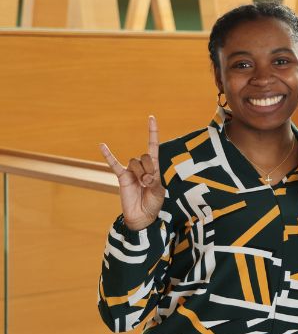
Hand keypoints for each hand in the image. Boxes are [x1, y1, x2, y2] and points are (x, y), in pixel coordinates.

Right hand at [100, 115, 164, 230]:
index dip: (152, 132)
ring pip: (134, 162)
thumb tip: (145, 176)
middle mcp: (142, 166)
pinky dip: (108, 154)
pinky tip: (101, 145)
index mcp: (154, 166)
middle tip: (149, 183)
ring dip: (140, 173)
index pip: (153, 145)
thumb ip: (154, 181)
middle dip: (149, 169)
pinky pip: (113, 163)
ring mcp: (131, 171)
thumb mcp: (159, 191)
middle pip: (144, 156)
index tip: (151, 117)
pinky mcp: (121, 177)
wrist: (141, 215)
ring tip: (142, 185)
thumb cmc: (153, 203)